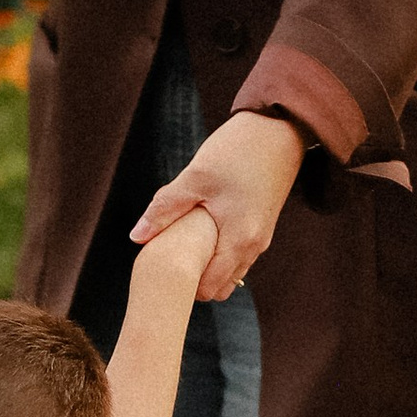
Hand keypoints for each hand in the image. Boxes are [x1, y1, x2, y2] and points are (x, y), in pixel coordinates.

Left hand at [130, 114, 301, 298]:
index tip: (163, 273)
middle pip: (221, 286)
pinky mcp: (262, 224)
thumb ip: (165, 209)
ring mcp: (262, 236)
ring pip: (232, 271)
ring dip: (208, 265)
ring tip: (182, 245)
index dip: (184, 287)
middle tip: (169, 260)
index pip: (210, 288)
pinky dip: (220, 252)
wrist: (279, 127)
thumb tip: (136, 237)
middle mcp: (255, 246)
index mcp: (239, 240)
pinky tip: (201, 232)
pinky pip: (240, 254)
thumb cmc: (238, 150)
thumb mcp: (195, 178)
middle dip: (195, 280)